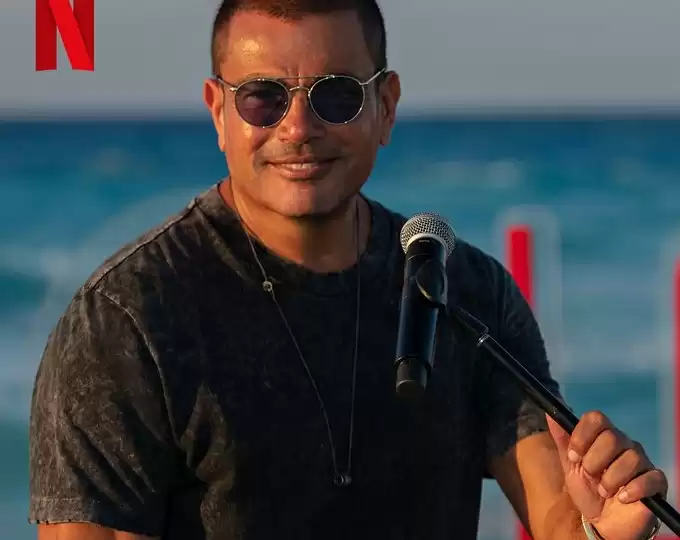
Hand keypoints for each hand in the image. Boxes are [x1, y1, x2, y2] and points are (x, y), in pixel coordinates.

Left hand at [547, 411, 666, 539]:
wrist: (601, 523)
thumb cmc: (587, 491)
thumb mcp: (570, 466)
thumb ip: (562, 441)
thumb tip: (549, 414)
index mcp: (603, 437)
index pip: (596, 418)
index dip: (582, 436)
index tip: (573, 456)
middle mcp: (625, 445)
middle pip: (612, 437)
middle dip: (594, 460)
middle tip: (590, 475)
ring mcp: (642, 463)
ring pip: (631, 458)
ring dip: (611, 478)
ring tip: (603, 492)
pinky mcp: (656, 483)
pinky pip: (651, 478)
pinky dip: (634, 489)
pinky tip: (622, 498)